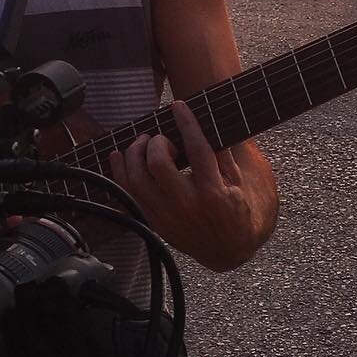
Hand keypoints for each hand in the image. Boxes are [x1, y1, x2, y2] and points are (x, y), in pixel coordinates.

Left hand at [106, 100, 257, 271]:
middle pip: (158, 163)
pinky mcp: (154, 222)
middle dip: (156, 142)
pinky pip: (127, 194)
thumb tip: (206, 123)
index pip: (197, 150)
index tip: (179, 107)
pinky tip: (120, 156)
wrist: (227, 250)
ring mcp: (167, 216)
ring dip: (134, 153)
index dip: (186, 124)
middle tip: (162, 139)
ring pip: (136, 179)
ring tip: (143, 143)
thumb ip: (222, 153)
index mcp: (213, 192)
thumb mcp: (237, 181)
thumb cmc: (235, 210)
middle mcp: (187, 205)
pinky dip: (120, 172)